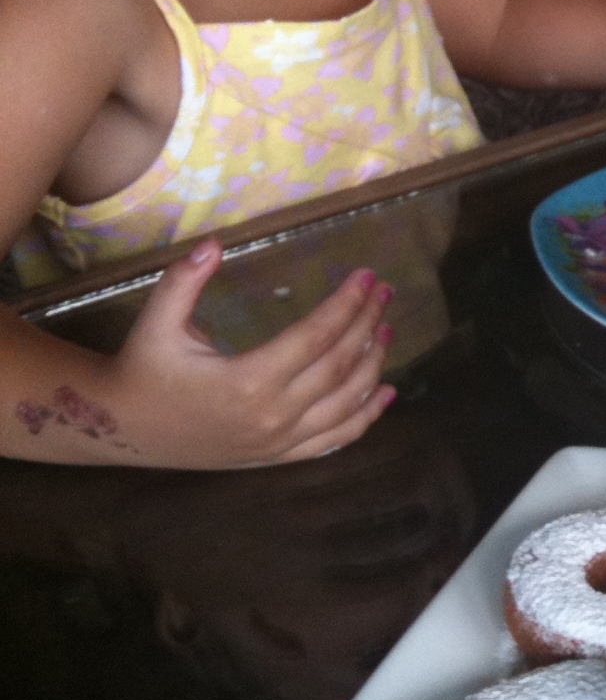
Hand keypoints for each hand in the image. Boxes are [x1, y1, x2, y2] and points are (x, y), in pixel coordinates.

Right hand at [91, 241, 395, 468]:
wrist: (124, 429)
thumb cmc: (143, 369)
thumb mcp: (156, 322)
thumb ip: (184, 281)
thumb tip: (214, 243)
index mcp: (247, 379)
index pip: (317, 335)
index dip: (347, 304)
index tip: (367, 277)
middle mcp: (272, 414)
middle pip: (339, 364)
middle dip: (368, 324)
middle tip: (384, 292)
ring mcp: (278, 441)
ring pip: (346, 403)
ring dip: (374, 365)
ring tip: (388, 330)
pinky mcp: (277, 456)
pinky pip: (334, 439)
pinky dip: (365, 417)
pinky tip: (385, 393)